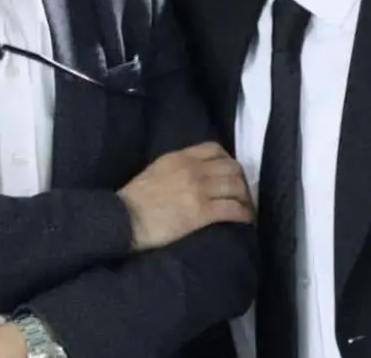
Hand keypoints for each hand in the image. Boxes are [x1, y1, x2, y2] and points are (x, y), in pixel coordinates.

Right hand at [118, 141, 253, 250]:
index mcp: (180, 157)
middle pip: (232, 167)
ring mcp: (199, 189)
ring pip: (236, 186)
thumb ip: (175, 168)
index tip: (230, 174)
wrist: (124, 218)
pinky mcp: (202, 211)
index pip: (215, 149)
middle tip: (241, 194)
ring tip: (246, 208)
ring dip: (245, 198)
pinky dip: (244, 214)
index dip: (228, 161)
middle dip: (241, 180)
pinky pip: (233, 209)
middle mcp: (194, 169)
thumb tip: (191, 175)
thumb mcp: (155, 171)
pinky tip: (246, 221)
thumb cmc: (134, 199)